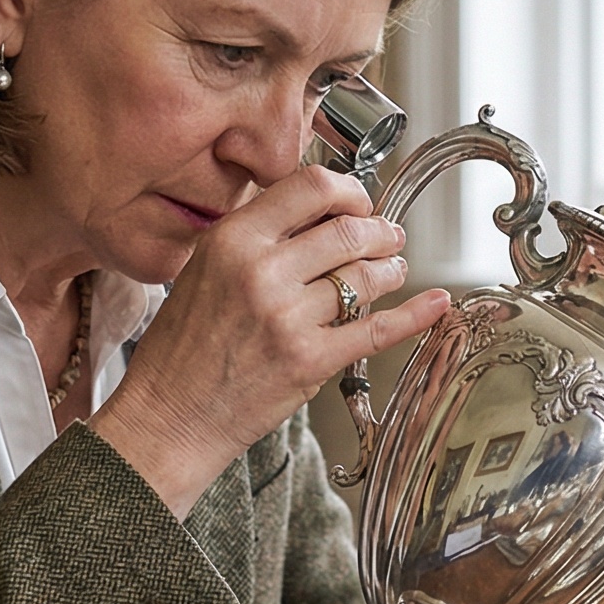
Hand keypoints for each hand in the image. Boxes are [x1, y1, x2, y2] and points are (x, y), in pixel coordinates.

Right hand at [93, 167, 451, 516]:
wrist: (169, 415)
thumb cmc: (181, 348)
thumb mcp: (202, 270)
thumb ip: (254, 237)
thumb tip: (312, 211)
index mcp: (233, 240)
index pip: (311, 187)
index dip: (349, 190)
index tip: (358, 202)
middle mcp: (263, 272)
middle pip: (348, 230)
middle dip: (380, 230)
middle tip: (389, 235)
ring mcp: (289, 318)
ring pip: (365, 277)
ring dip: (391, 269)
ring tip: (394, 270)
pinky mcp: (310, 360)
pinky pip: (377, 330)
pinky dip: (414, 315)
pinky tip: (435, 304)